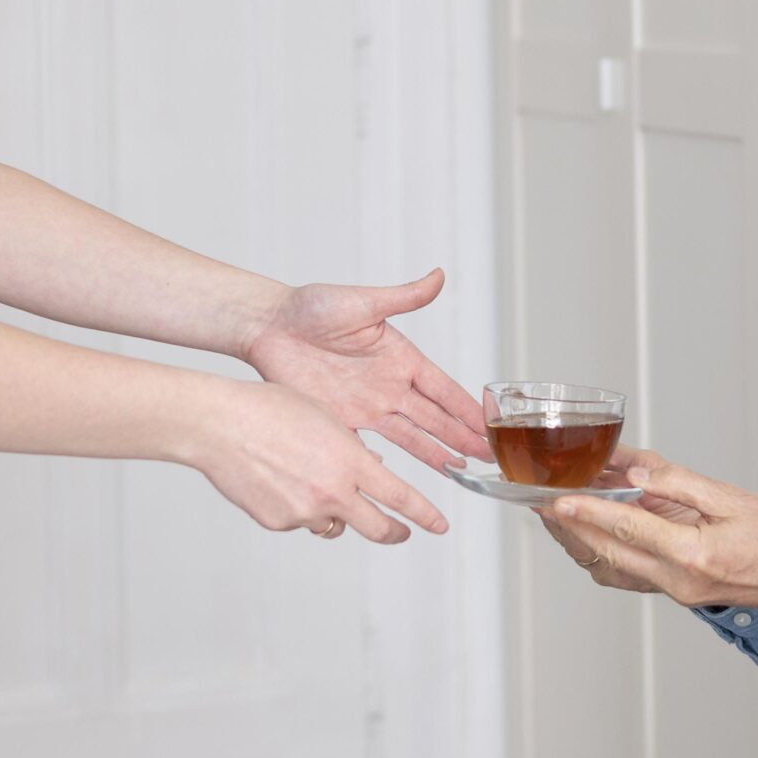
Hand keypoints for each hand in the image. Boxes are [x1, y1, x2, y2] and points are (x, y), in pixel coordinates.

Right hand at [190, 380, 449, 543]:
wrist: (219, 425)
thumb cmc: (268, 409)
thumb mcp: (324, 417)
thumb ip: (352, 446)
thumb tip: (372, 470)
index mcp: (350, 460)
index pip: (400, 497)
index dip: (424, 515)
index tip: (439, 525)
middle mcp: (333, 492)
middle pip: (379, 527)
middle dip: (395, 532)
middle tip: (401, 532)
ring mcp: (305, 511)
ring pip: (334, 523)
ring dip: (335, 512)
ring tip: (310, 483)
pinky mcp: (278, 522)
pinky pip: (299, 521)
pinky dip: (298, 507)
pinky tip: (278, 481)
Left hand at [242, 270, 492, 471]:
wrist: (268, 326)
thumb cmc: (311, 306)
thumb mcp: (363, 302)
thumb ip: (403, 297)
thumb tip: (439, 277)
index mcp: (400, 358)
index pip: (443, 389)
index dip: (467, 409)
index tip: (490, 425)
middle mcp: (388, 386)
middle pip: (434, 418)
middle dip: (461, 438)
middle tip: (487, 457)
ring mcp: (364, 406)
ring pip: (409, 437)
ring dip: (434, 454)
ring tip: (460, 473)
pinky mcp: (338, 420)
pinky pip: (366, 447)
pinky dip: (383, 462)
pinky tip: (401, 480)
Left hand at [544, 458, 757, 609]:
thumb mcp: (732, 498)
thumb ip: (680, 483)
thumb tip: (637, 469)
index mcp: (692, 554)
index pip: (628, 529)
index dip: (588, 511)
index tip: (557, 498)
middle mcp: (677, 580)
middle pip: (607, 552)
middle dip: (570, 527)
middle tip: (539, 500)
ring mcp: (675, 591)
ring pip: (611, 567)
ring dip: (580, 541)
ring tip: (555, 513)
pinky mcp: (676, 592)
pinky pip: (627, 575)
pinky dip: (602, 552)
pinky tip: (590, 532)